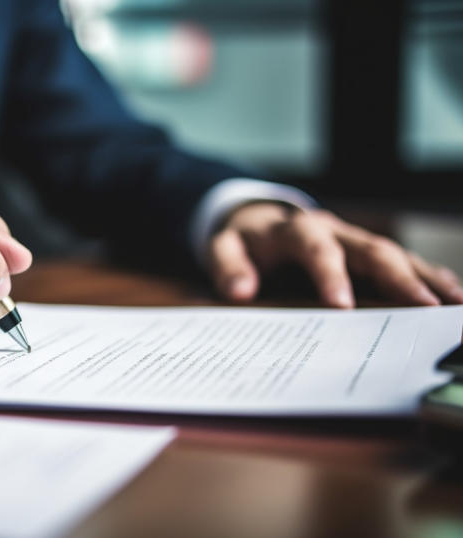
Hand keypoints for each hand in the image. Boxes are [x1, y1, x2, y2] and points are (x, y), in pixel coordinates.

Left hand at [207, 203, 462, 307]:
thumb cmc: (243, 240)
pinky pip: (403, 261)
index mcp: (295, 229)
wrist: (256, 218)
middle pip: (370, 248)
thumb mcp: (222, 248)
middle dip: (398, 277)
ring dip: (425, 277)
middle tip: (425, 307)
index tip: (342, 306)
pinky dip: (428, 275)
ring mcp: (355, 240)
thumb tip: (240, 291)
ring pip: (395, 254)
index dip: (329, 273)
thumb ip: (227, 267)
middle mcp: (333, 230)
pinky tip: (452, 295)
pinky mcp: (367, 252)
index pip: (315, 248)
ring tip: (455, 304)